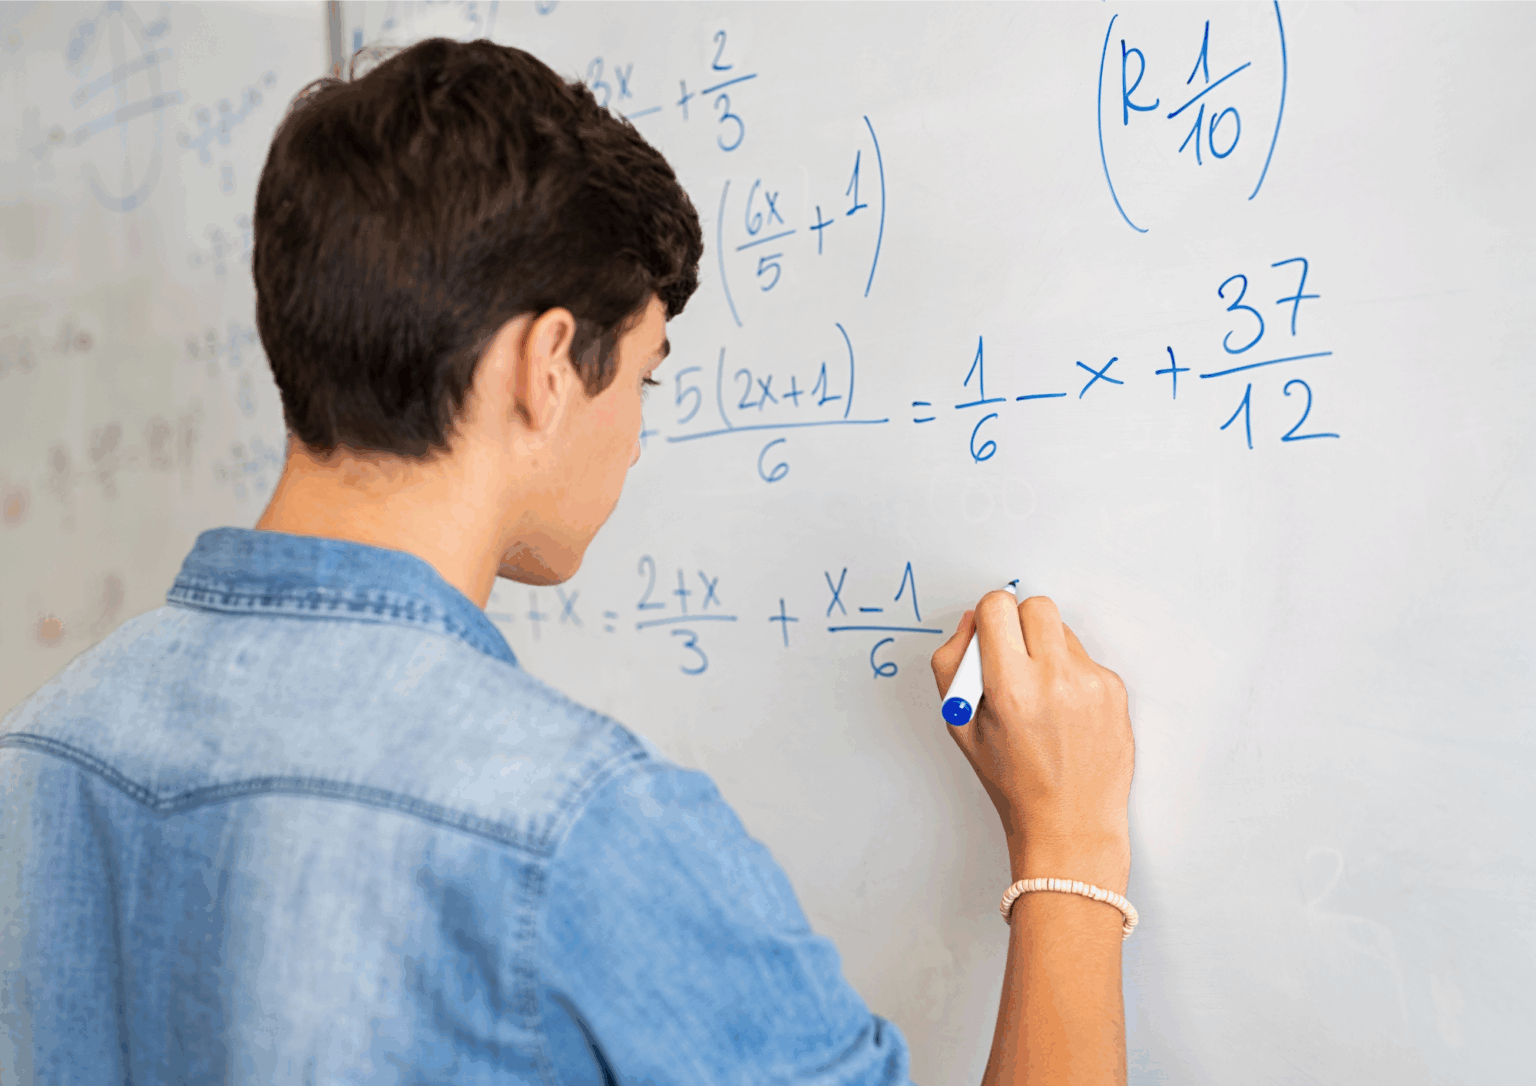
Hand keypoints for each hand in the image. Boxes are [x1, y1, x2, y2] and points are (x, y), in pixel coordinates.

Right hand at [932, 593, 1133, 891]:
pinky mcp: (1115, 690)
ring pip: (1063, 631)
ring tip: (1041, 695)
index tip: (990, 633)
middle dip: (1020, 623)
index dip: (989, 615)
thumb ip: (953, 664)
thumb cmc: (1013, 781)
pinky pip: (1086, 659)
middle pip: (1037, 606)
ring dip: (1047, 649)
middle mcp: (1054, 678)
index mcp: (1010, 687)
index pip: (999, 606)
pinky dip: (1071, 675)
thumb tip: (973, 621)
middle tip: (1014, 656)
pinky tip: (1065, 712)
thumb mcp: (960, 725)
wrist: (1070, 824)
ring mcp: (1090, 683)